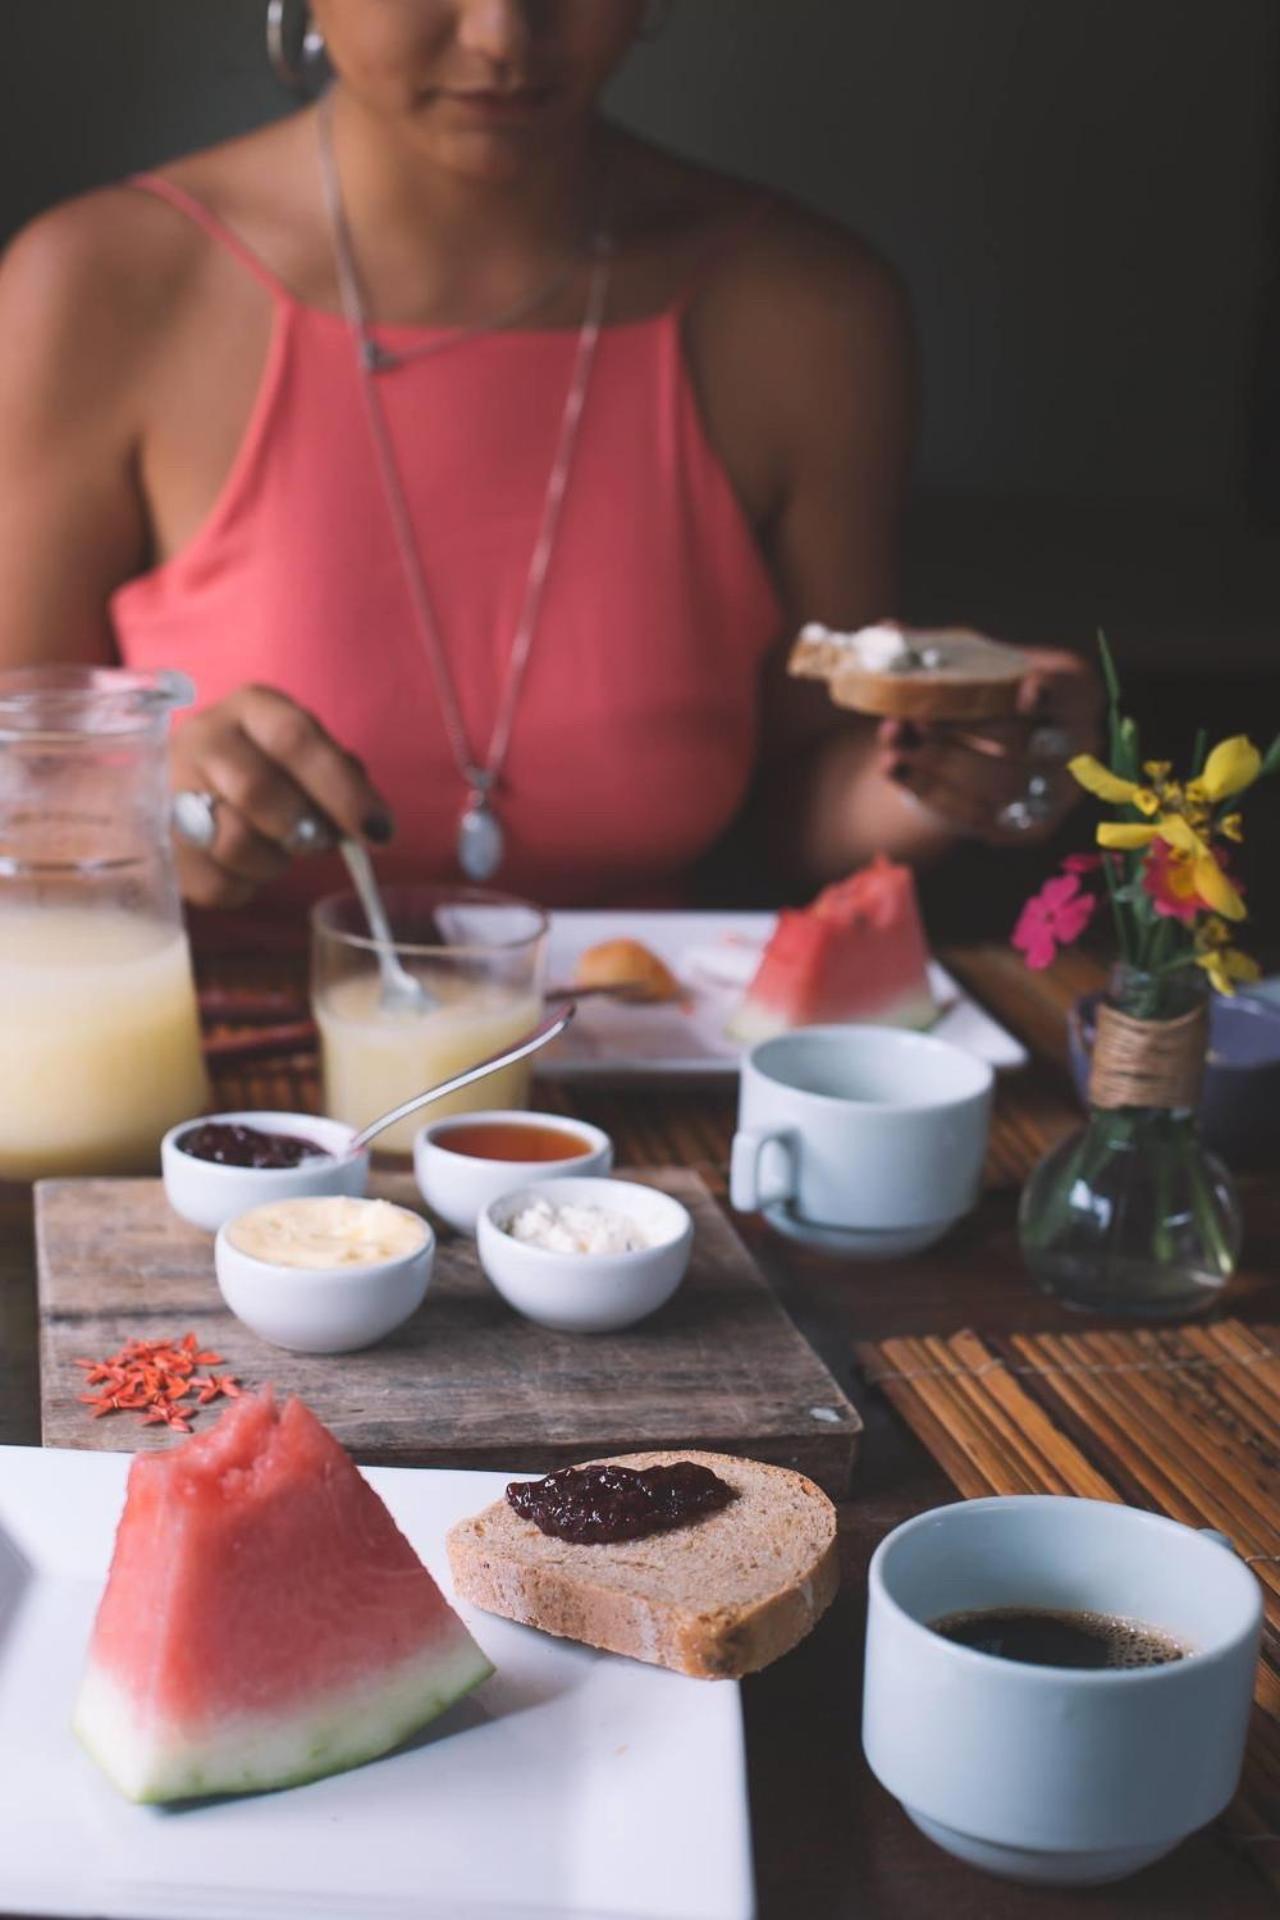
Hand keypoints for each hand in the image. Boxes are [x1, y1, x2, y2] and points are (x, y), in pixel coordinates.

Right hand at [170, 685, 392, 908]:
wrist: (181, 792)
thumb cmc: (265, 771)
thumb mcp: (304, 759)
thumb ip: (340, 779)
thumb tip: (372, 824)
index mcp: (252, 708)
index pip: (295, 740)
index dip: (341, 789)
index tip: (378, 831)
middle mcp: (203, 738)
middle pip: (257, 792)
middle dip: (300, 830)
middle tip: (315, 842)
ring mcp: (170, 789)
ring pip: (235, 843)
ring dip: (273, 862)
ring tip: (275, 850)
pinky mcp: (158, 844)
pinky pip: (217, 883)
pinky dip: (246, 887)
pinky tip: (244, 868)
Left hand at [874, 648, 1102, 842]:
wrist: (980, 751)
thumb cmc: (978, 695)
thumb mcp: (962, 664)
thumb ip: (929, 649)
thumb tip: (885, 631)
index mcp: (1076, 692)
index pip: (1071, 691)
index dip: (1054, 691)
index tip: (1027, 687)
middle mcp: (1079, 743)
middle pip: (1027, 739)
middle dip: (969, 728)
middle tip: (917, 718)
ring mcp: (1058, 791)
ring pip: (1002, 783)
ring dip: (941, 763)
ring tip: (892, 744)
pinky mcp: (1028, 827)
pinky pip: (981, 815)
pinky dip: (932, 792)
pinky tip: (894, 768)